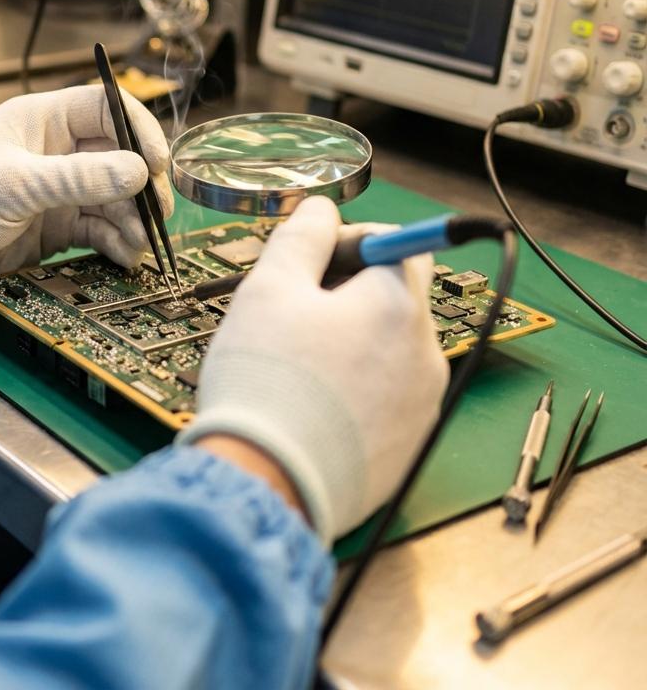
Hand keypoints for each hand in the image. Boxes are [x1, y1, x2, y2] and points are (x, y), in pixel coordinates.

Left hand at [0, 86, 172, 307]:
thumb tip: (139, 172)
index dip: (139, 131)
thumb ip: (78, 178)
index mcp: (43, 121)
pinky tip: (123, 255)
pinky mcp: (57, 226)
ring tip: (139, 243)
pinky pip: (100, 228)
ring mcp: (59, 190)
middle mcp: (57, 151)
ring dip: (133, 218)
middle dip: (143, 185)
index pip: (107, 108)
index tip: (157, 164)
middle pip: (121, 156)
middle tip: (157, 214)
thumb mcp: (16, 185)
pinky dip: (117, 241)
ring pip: (115, 197)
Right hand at [181, 197, 447, 544]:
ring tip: (296, 361)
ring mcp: (422, 406)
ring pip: (390, 347)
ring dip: (351, 338)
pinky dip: (355, 385)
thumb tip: (321, 210)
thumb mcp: (269, 287)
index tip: (312, 260)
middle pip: (396, 297)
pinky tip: (310, 400)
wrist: (267, 483)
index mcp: (398, 306)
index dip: (352, 240)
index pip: (401, 244)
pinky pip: (387, 394)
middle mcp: (426, 354)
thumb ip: (302, 235)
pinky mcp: (407, 446)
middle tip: (293, 310)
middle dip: (348, 291)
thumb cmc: (266, 382)